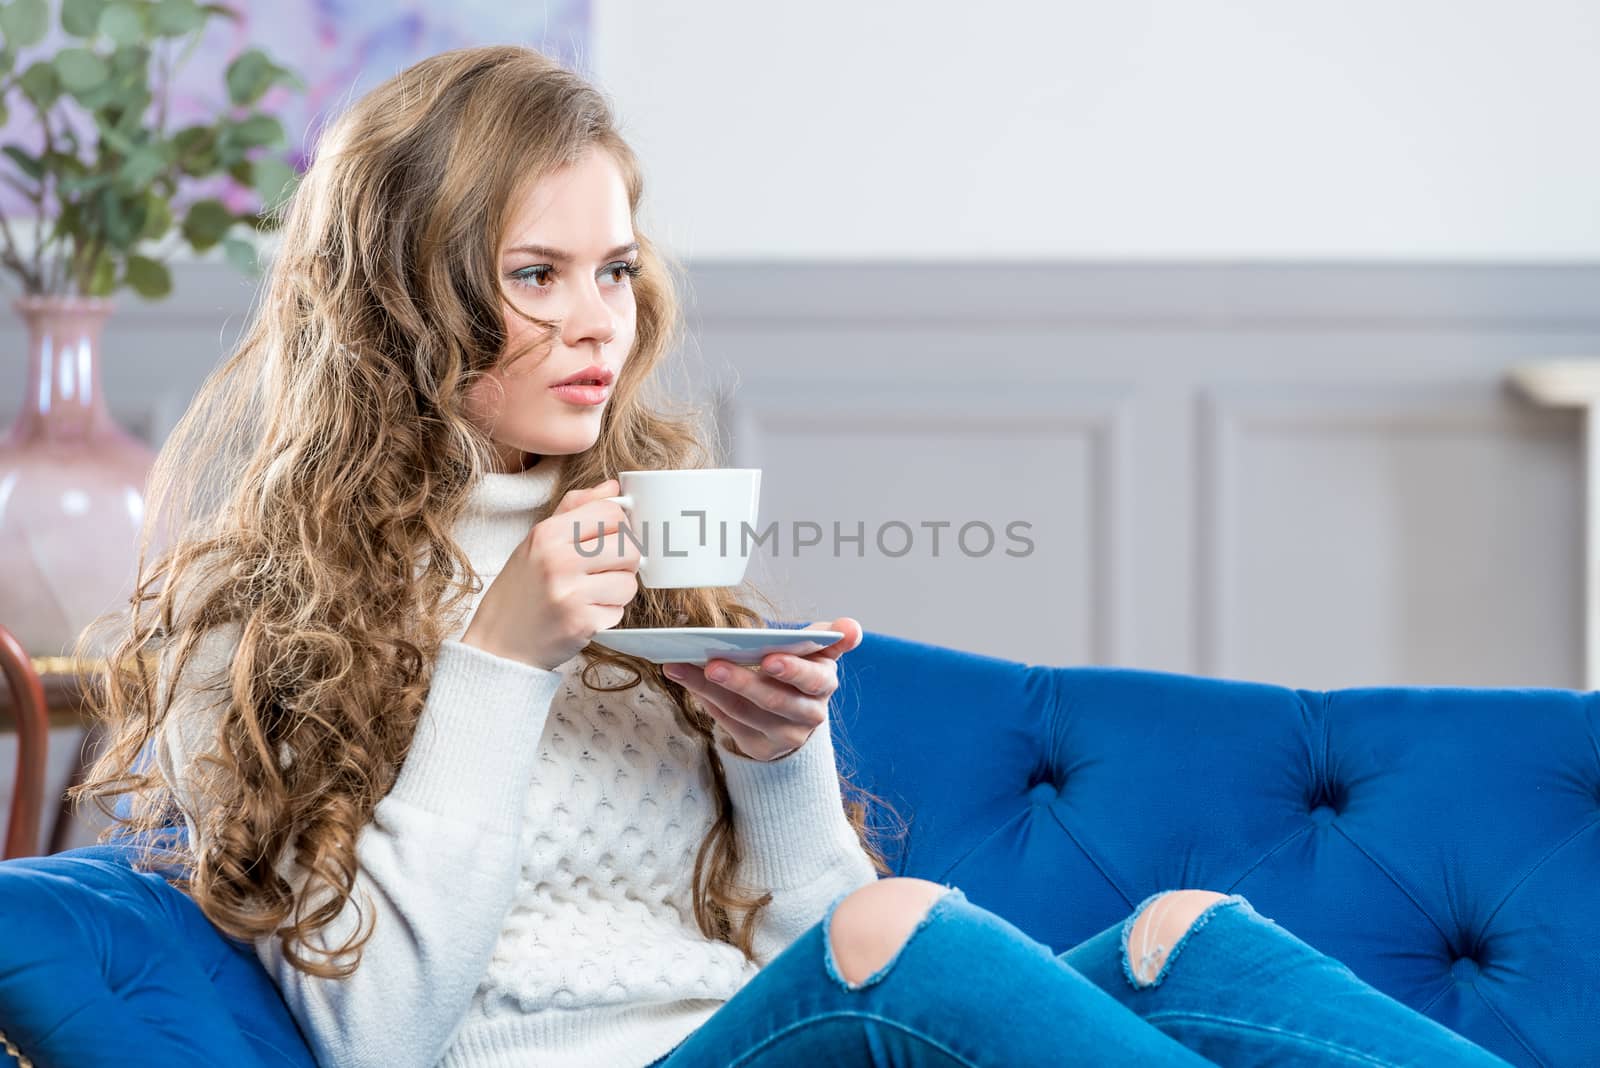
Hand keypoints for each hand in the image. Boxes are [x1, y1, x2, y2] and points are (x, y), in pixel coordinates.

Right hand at [461, 478, 642, 670]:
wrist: (498, 645)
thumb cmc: (520, 591)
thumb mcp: (537, 542)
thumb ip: (575, 510)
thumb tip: (612, 488)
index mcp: (548, 534)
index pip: (611, 512)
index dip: (619, 525)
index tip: (610, 538)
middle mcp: (559, 560)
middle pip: (629, 546)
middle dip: (625, 560)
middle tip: (604, 570)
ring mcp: (571, 592)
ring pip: (629, 582)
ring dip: (618, 591)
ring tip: (592, 594)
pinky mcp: (582, 622)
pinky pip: (619, 611)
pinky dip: (607, 614)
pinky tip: (584, 613)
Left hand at [661, 617, 862, 761]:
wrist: (796, 718)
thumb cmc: (800, 673)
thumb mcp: (817, 652)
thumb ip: (830, 637)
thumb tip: (851, 626)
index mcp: (824, 684)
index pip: (813, 678)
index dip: (792, 670)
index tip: (770, 659)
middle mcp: (809, 715)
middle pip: (774, 700)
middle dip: (742, 682)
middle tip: (713, 664)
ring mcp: (785, 735)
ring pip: (744, 712)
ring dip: (710, 689)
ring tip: (682, 667)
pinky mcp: (761, 747)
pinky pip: (730, 723)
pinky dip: (706, 700)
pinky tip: (686, 679)